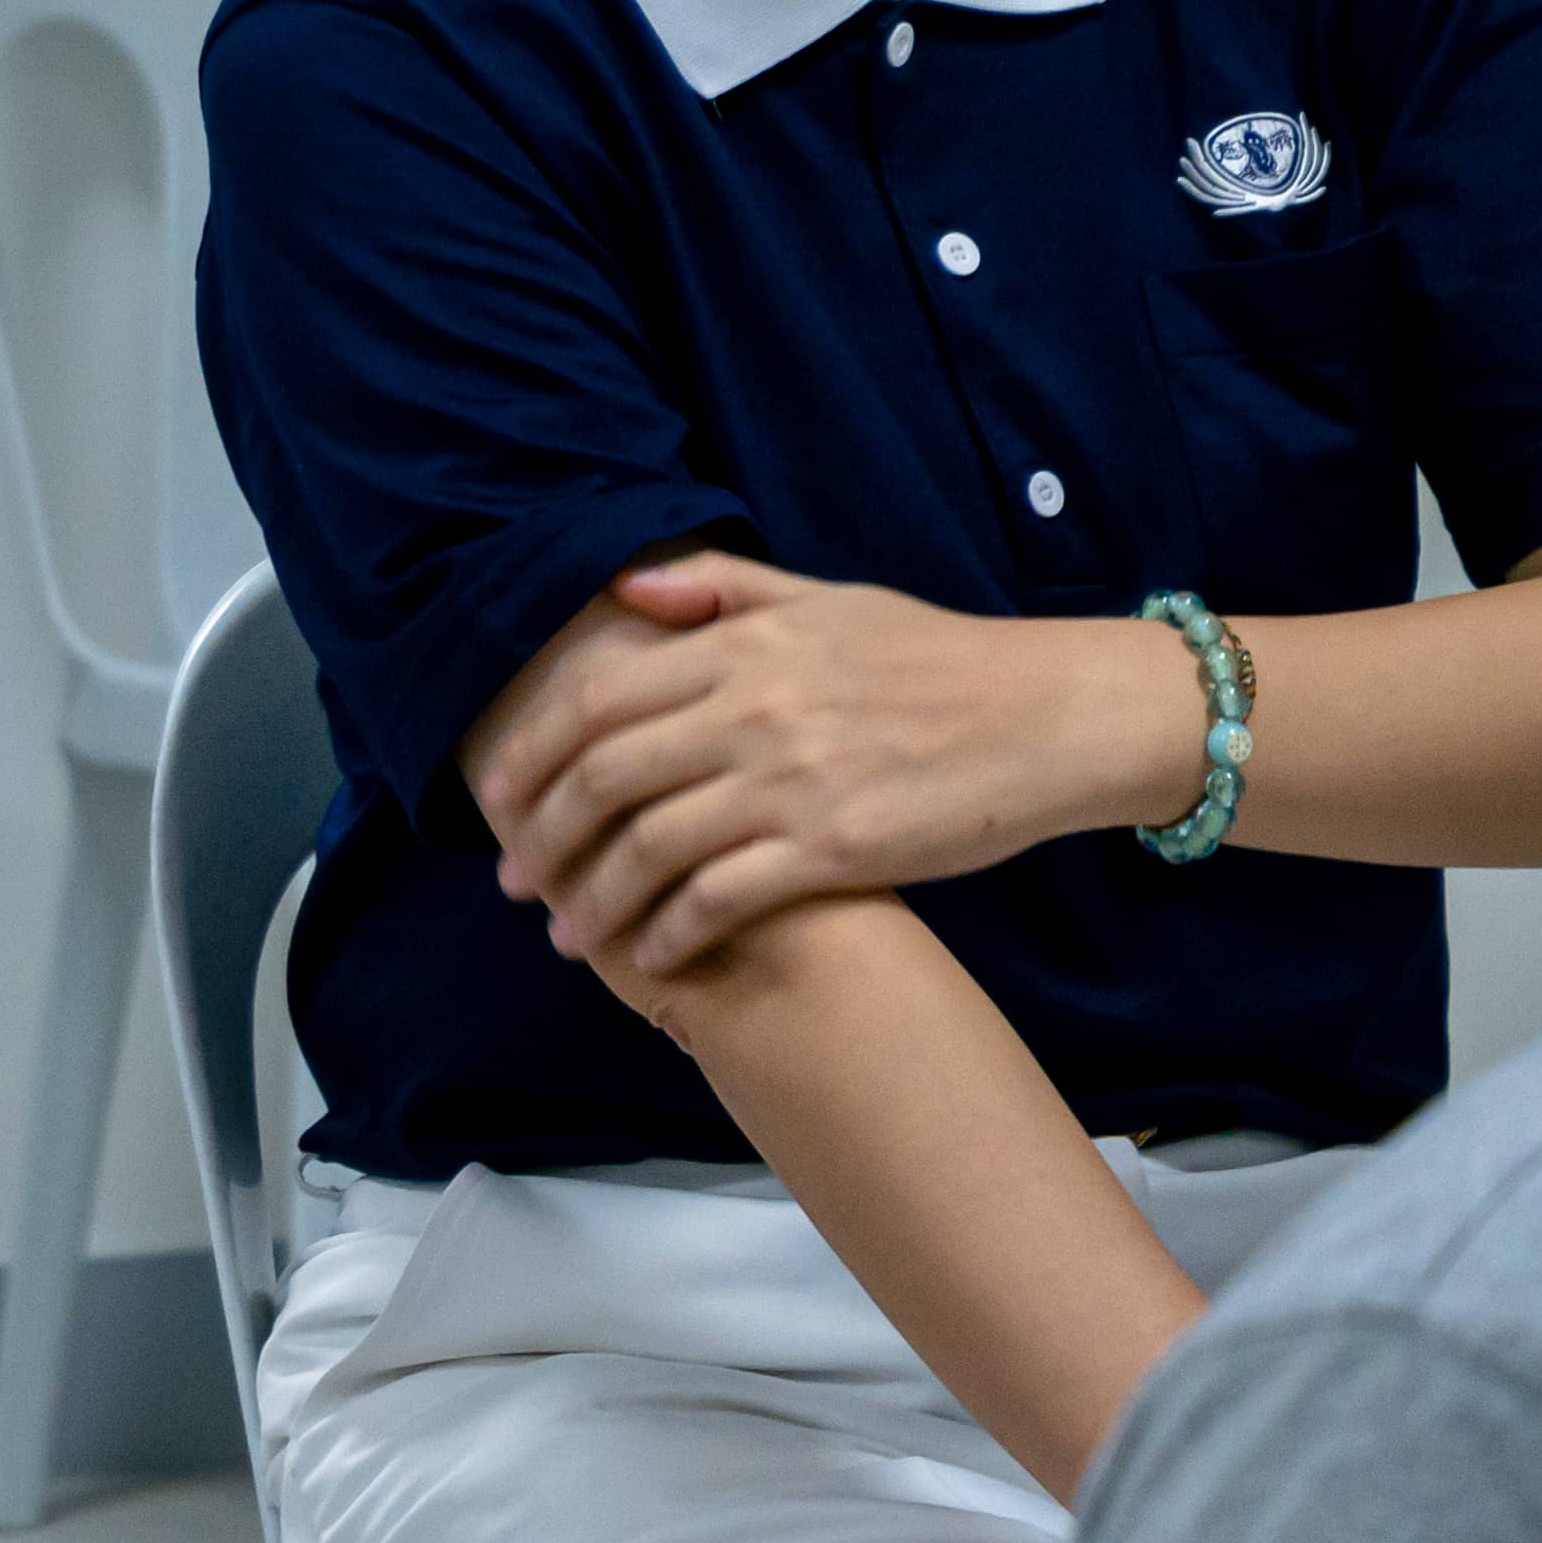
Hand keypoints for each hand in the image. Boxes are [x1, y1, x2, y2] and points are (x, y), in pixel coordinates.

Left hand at [465, 555, 1202, 977]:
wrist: (1046, 715)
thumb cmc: (933, 656)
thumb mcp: (822, 596)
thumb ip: (718, 586)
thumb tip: (622, 589)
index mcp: (738, 646)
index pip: (594, 700)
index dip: (529, 754)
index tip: (494, 799)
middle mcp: (750, 710)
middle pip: (602, 778)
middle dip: (541, 838)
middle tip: (514, 883)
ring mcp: (791, 781)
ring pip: (649, 847)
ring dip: (594, 901)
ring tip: (570, 936)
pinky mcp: (836, 849)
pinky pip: (723, 898)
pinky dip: (673, 932)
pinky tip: (654, 956)